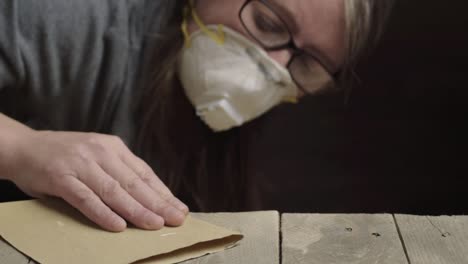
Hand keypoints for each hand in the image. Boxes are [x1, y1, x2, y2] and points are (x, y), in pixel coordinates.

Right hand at [9, 130, 188, 231]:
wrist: (24, 147)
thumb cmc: (66, 155)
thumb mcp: (97, 155)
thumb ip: (119, 172)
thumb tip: (148, 197)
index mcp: (113, 147)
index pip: (144, 173)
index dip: (163, 192)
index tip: (179, 208)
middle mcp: (100, 153)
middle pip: (134, 183)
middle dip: (158, 203)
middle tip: (176, 219)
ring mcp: (81, 164)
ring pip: (114, 191)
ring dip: (136, 210)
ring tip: (154, 224)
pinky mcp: (61, 177)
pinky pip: (86, 198)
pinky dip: (103, 213)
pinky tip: (118, 226)